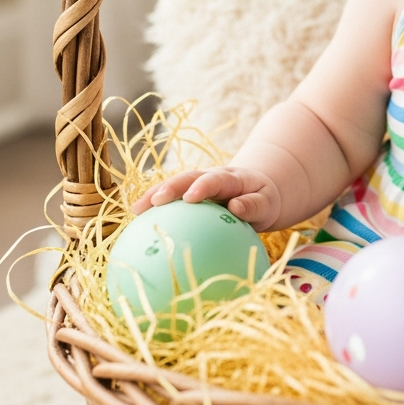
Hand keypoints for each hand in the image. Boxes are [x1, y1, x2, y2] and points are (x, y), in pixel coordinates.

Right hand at [131, 167, 281, 230]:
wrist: (257, 191)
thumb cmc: (264, 200)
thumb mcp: (267, 203)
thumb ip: (254, 205)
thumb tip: (235, 208)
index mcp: (232, 177)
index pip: (216, 179)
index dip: (202, 186)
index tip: (190, 198)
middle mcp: (211, 176)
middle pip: (188, 177)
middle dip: (171, 187)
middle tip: (155, 201)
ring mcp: (197, 184)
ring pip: (174, 186)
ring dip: (155, 195)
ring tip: (136, 211)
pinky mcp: (188, 195)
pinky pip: (171, 201)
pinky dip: (154, 208)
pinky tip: (137, 227)